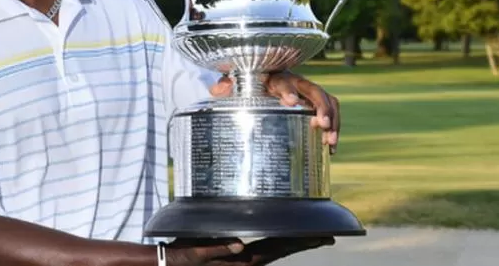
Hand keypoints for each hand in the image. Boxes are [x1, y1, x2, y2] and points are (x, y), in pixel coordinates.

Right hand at [166, 237, 333, 264]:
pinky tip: (280, 240)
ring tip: (311, 237)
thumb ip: (216, 249)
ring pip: (274, 251)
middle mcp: (247, 260)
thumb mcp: (196, 252)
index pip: (278, 247)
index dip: (301, 241)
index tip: (323, 236)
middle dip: (304, 242)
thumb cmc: (182, 257)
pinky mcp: (237, 259)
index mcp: (242, 259)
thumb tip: (239, 245)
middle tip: (327, 236)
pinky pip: (262, 252)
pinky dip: (275, 245)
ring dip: (293, 244)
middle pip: (282, 250)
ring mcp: (242, 261)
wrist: (170, 264)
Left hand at [209, 71, 340, 153]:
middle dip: (321, 107)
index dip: (288, 91)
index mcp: (275, 78)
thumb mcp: (234, 84)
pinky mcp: (315, 105)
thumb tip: (217, 89)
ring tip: (330, 142)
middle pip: (314, 90)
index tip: (291, 102)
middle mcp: (296, 82)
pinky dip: (334, 129)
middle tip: (322, 125)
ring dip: (333, 120)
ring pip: (328, 100)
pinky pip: (331, 112)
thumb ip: (226, 86)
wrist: (259, 80)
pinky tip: (330, 149)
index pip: (284, 82)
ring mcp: (307, 93)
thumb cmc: (247, 84)